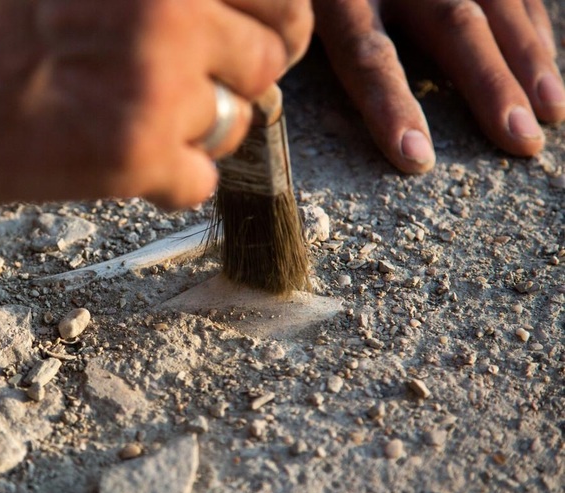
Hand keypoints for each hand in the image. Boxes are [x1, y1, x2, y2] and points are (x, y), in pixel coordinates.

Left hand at [313, 0, 563, 172]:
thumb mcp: (294, 9)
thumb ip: (293, 42)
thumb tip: (275, 106)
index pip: (365, 52)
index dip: (390, 104)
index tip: (415, 159)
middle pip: (449, 23)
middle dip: (489, 84)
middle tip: (522, 142)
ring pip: (494, 1)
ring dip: (528, 58)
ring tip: (552, 113)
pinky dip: (530, 26)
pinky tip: (545, 68)